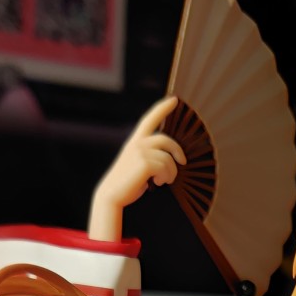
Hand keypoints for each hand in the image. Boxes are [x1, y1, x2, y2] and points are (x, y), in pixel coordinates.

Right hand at [88, 97, 186, 239]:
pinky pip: (166, 168)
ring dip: (171, 172)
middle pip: (166, 139)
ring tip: (164, 181)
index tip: (175, 99)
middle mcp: (137, 143)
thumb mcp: (136, 164)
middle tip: (183, 162)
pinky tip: (158, 183)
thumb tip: (168, 160)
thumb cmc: (127, 183)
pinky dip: (166, 177)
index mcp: (135, 141)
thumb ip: (149, 156)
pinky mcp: (145, 163)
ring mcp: (140, 152)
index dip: (163, 108)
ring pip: (168, 158)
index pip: (149, 119)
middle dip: (178, 150)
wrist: (112, 195)